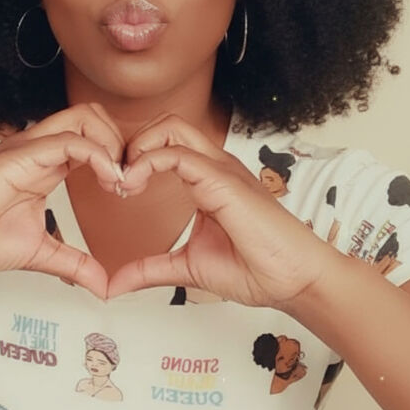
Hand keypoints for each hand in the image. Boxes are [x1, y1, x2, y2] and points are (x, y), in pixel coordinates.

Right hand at [0, 104, 123, 298]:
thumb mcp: (38, 253)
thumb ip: (73, 265)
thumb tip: (103, 287)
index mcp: (44, 165)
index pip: (92, 139)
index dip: (117, 158)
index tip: (127, 191)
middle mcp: (38, 149)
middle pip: (93, 116)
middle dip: (121, 142)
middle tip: (127, 182)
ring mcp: (28, 149)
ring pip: (84, 117)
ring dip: (112, 144)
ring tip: (117, 181)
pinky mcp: (19, 156)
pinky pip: (69, 141)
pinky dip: (98, 156)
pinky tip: (107, 182)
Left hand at [107, 113, 335, 307]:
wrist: (294, 282)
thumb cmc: (256, 270)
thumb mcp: (187, 268)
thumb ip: (151, 270)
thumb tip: (116, 284)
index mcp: (209, 179)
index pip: (167, 144)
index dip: (135, 158)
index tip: (119, 189)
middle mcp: (215, 167)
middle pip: (167, 124)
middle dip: (133, 143)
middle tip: (118, 180)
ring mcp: (221, 169)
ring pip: (170, 127)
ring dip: (137, 147)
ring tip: (124, 182)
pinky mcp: (223, 181)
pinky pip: (177, 153)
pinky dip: (147, 161)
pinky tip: (133, 186)